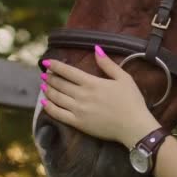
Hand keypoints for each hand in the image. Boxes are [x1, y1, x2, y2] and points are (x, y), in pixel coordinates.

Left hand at [41, 45, 160, 147]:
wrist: (134, 126)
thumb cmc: (132, 102)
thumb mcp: (124, 78)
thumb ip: (108, 64)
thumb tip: (96, 49)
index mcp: (92, 83)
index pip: (68, 71)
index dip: (55, 66)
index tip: (47, 62)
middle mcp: (82, 95)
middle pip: (60, 84)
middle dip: (50, 77)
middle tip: (44, 74)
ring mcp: (79, 110)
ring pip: (57, 98)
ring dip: (48, 90)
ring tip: (43, 85)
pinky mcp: (78, 123)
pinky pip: (58, 114)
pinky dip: (49, 107)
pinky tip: (44, 102)